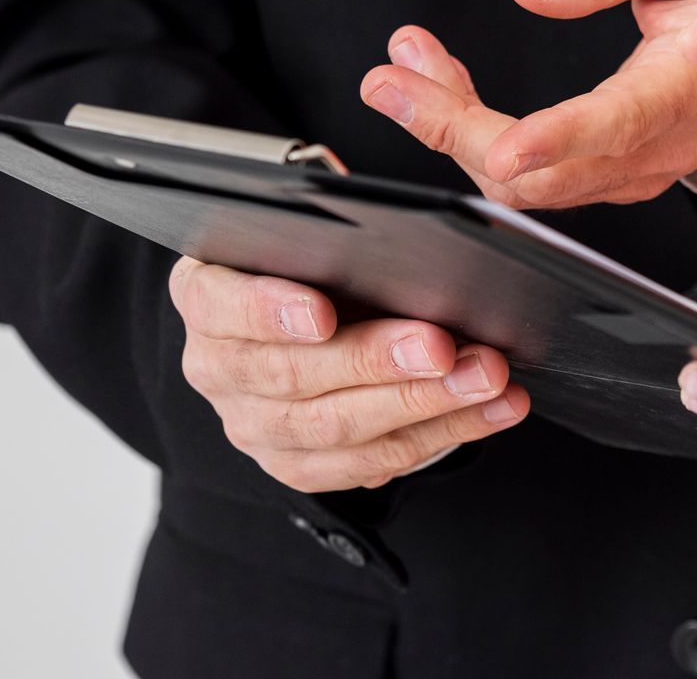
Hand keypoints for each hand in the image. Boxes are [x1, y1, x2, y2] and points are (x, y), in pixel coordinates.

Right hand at [170, 257, 529, 490]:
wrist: (302, 312)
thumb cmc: (313, 260)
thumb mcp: (312, 232)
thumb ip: (337, 232)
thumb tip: (405, 235)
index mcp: (207, 295)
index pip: (221, 305)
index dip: (270, 311)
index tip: (324, 313)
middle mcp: (217, 366)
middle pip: (293, 375)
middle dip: (377, 361)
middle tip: (442, 346)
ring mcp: (254, 424)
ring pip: (337, 427)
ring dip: (423, 403)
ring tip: (485, 377)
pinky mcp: (297, 464)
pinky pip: (369, 462)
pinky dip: (439, 434)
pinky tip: (490, 411)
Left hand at [360, 0, 696, 207]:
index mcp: (688, 86)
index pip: (616, 126)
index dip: (554, 139)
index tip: (499, 143)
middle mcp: (663, 144)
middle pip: (548, 175)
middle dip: (456, 131)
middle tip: (391, 78)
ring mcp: (640, 166)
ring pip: (532, 183)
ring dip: (457, 129)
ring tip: (407, 65)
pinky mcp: (619, 168)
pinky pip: (540, 173)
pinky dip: (481, 135)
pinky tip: (445, 88)